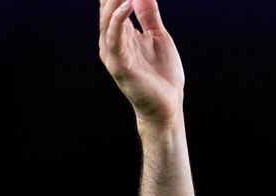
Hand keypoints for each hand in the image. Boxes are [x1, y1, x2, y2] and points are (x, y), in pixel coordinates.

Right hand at [98, 0, 184, 127]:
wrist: (168, 105)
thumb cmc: (162, 74)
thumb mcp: (158, 36)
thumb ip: (148, 14)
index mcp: (121, 33)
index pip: (112, 2)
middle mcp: (112, 40)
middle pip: (107, 6)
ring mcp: (113, 52)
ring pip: (108, 19)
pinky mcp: (119, 65)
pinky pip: (114, 38)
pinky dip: (119, 19)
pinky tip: (127, 3)